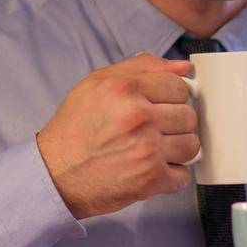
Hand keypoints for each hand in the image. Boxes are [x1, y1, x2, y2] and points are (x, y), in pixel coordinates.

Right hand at [37, 52, 198, 219]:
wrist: (55, 173)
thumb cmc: (75, 128)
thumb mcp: (98, 83)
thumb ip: (142, 67)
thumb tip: (184, 66)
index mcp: (126, 89)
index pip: (178, 86)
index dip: (170, 97)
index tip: (159, 107)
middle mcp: (139, 117)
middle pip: (188, 115)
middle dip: (174, 123)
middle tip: (153, 130)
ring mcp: (147, 149)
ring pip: (191, 145)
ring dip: (176, 149)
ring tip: (153, 149)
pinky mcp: (150, 179)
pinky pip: (183, 175)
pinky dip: (170, 176)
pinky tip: (151, 169)